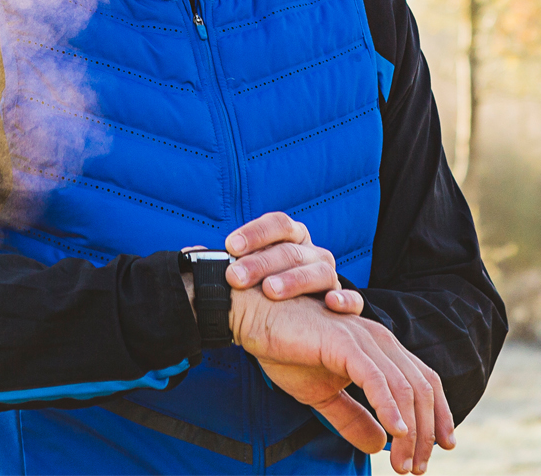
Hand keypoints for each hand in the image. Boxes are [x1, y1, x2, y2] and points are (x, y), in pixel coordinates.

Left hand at [224, 211, 363, 314]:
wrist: (301, 317)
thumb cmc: (268, 287)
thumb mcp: (253, 270)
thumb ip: (231, 262)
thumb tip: (188, 255)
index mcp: (291, 237)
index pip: (277, 224)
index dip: (254, 233)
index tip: (229, 246)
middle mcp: (312, 252)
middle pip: (289, 250)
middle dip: (260, 263)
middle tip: (235, 278)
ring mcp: (329, 275)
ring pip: (318, 272)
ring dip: (294, 280)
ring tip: (270, 291)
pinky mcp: (344, 300)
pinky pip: (352, 299)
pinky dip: (345, 300)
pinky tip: (331, 305)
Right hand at [229, 285, 455, 474]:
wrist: (254, 318)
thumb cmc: (285, 349)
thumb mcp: (322, 394)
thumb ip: (351, 418)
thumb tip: (378, 445)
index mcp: (379, 349)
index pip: (424, 381)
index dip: (439, 414)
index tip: (442, 447)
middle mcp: (380, 340)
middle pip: (421, 388)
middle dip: (426, 433)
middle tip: (415, 468)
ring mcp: (364, 339)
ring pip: (403, 388)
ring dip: (410, 431)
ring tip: (404, 464)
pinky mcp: (344, 343)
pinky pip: (376, 378)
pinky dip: (389, 407)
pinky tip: (395, 432)